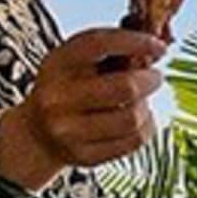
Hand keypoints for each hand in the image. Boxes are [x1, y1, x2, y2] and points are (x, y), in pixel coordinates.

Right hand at [0, 27, 168, 190]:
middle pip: (125, 87)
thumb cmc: (67, 88)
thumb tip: (156, 44)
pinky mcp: (84, 156)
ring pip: (133, 117)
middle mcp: (59, 98)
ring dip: (147, 106)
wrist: (36, 134)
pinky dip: (146, 127)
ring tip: (141, 100)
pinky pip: (133, 141)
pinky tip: (138, 119)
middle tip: (155, 77)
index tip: (160, 47)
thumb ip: (111, 49)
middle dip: (150, 79)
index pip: (100, 44)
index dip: (136, 42)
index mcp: (57, 64)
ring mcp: (69, 131)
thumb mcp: (75, 61)